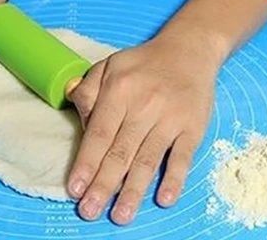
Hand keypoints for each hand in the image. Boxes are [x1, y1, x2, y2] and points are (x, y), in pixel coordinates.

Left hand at [67, 23, 219, 224]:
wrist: (189, 50)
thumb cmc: (144, 63)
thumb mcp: (111, 64)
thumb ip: (89, 87)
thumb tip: (73, 108)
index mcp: (120, 89)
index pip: (99, 132)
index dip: (87, 162)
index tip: (75, 188)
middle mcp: (144, 104)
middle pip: (121, 151)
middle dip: (104, 184)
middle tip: (90, 211)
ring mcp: (170, 117)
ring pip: (148, 159)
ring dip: (134, 190)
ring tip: (121, 215)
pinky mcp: (192, 127)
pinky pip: (182, 157)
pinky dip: (174, 179)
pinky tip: (164, 199)